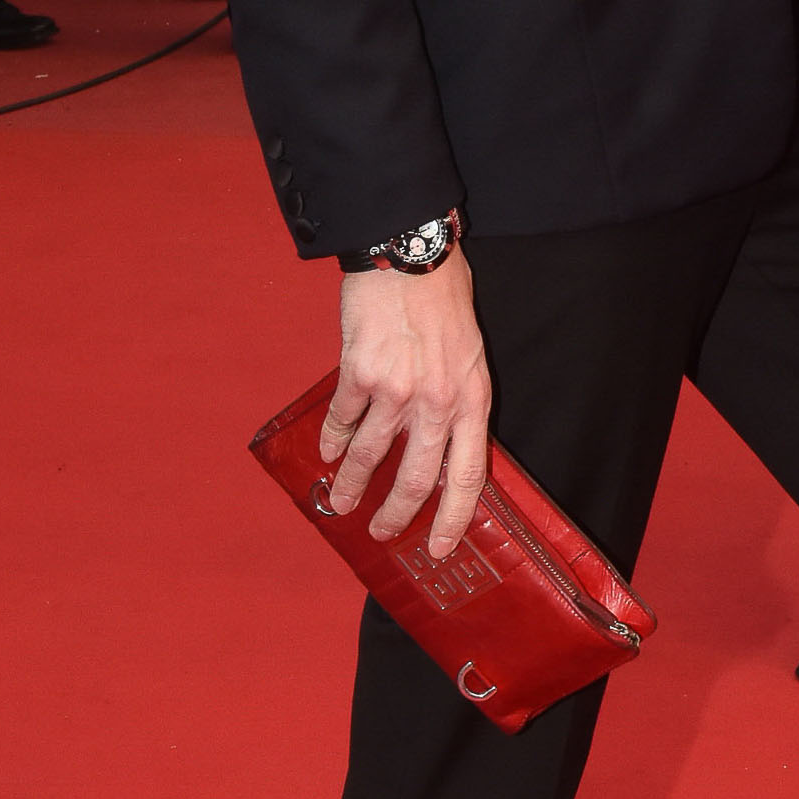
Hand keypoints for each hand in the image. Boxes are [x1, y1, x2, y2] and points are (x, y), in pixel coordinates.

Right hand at [320, 248, 491, 554]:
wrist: (410, 253)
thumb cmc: (445, 297)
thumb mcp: (470, 353)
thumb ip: (457, 398)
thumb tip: (438, 444)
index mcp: (473, 398)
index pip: (469, 475)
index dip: (453, 517)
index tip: (438, 546)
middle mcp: (437, 402)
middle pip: (416, 478)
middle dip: (395, 514)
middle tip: (381, 531)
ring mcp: (397, 390)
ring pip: (369, 456)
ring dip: (352, 484)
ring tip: (341, 500)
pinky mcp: (359, 373)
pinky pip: (342, 419)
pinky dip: (332, 439)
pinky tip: (326, 450)